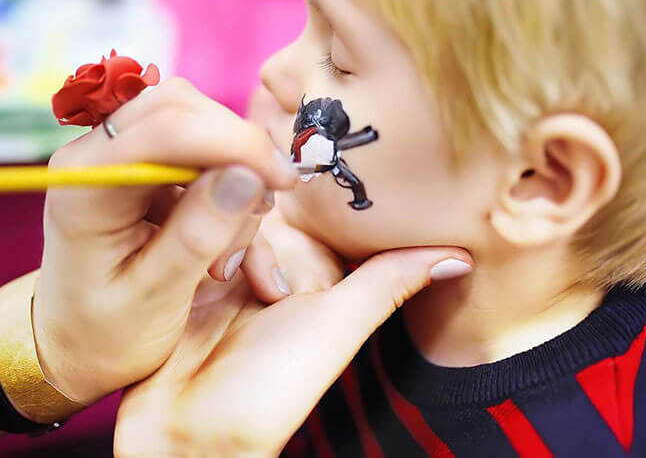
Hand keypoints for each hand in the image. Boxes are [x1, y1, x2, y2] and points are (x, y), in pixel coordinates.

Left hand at [31, 78, 299, 403]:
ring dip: (235, 179)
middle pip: (182, 108)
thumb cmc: (104, 335)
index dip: (235, 142)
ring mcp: (119, 157)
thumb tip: (247, 176)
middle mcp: (97, 156)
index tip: (283, 180)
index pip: (166, 127)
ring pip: (198, 126)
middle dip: (238, 150)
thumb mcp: (154, 299)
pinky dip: (231, 194)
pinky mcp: (145, 170)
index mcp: (86, 184)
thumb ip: (198, 235)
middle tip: (270, 203)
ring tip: (229, 257)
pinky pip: (201, 155)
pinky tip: (234, 253)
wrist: (71, 349)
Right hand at [116, 241, 472, 457]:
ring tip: (223, 284)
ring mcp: (223, 268)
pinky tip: (201, 268)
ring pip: (232, 213)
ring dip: (228, 241)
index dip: (311, 232)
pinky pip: (193, 226)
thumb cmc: (271, 390)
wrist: (186, 434)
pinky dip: (197, 237)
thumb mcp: (337, 326)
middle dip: (266, 244)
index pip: (317, 219)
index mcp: (313, 277)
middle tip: (262, 292)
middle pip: (271, 212)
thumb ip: (390, 281)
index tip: (302, 261)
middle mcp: (270, 268)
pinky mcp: (182, 270)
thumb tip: (462, 256)